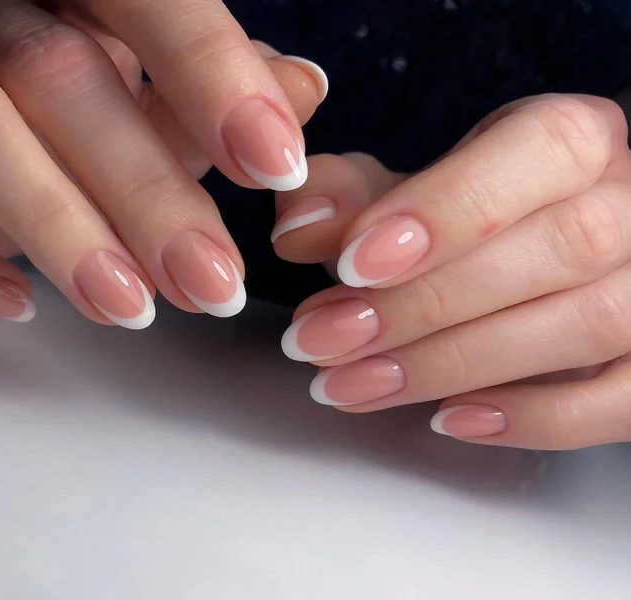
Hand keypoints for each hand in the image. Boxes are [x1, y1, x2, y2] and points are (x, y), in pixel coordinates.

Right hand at [0, 0, 325, 326]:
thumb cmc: (63, 102)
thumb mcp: (153, 91)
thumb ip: (218, 94)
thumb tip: (300, 93)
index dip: (212, 73)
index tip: (275, 169)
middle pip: (52, 69)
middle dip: (145, 189)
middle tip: (211, 284)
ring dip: (50, 223)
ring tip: (127, 309)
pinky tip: (15, 303)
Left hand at [275, 94, 630, 449]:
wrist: (556, 247)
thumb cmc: (480, 220)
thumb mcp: (415, 190)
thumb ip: (351, 198)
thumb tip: (295, 226)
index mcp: (578, 139)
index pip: (541, 151)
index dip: (448, 209)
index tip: (354, 262)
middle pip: (560, 247)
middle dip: (424, 304)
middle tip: (323, 338)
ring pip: (589, 325)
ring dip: (455, 365)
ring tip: (353, 384)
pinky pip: (625, 399)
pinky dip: (536, 418)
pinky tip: (449, 418)